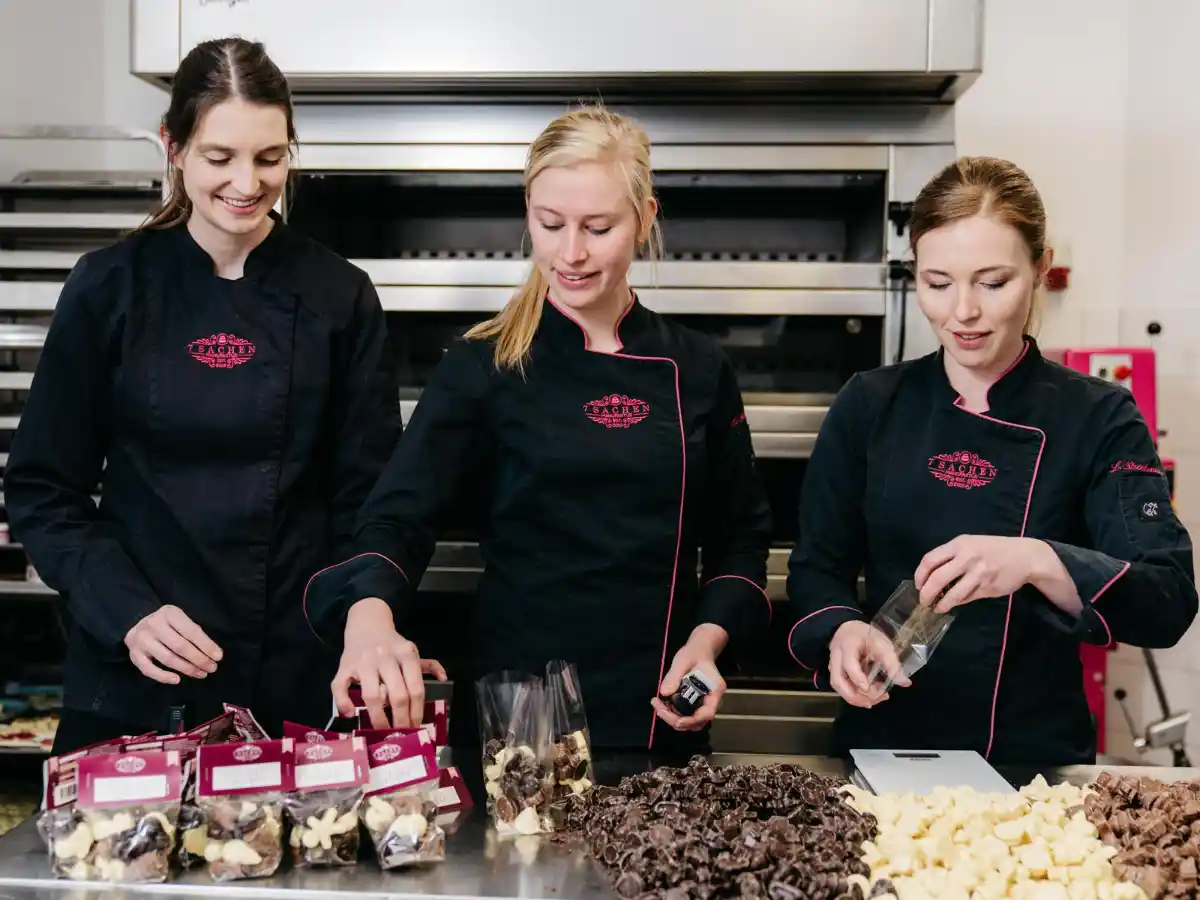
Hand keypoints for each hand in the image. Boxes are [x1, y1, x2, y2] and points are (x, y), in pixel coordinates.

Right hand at [124, 606, 222, 684]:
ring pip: (167, 659)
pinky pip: (149, 670)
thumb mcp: (180, 619)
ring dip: (187, 669)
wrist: (136, 622)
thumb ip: (193, 631)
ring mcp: (142, 640)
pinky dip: (163, 677)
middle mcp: (154, 625)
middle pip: (180, 647)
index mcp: (169, 613)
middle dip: (199, 659)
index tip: (218, 657)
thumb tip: (213, 652)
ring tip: (201, 674)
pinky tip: (177, 680)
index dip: (206, 646)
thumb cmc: (167, 623)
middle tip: (211, 668)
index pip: (192, 632)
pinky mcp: (134, 655)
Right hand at [333, 598, 435, 728]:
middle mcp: (385, 657)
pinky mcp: (344, 666)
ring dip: (379, 718)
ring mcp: (364, 662)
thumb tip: (443, 678)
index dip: (417, 712)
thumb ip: (428, 665)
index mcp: (406, 654)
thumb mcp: (411, 650)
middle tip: (401, 734)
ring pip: (372, 695)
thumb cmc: (391, 644)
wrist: (366, 623)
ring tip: (383, 731)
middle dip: (401, 719)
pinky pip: (340, 687)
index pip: (416, 688)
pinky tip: (351, 714)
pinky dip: (344, 703)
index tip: (416, 727)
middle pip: (397, 695)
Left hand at [651, 624, 726, 730]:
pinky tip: (661, 703)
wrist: (698, 652)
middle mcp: (711, 702)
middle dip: (676, 720)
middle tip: (659, 707)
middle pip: (696, 722)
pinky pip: (685, 715)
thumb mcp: (683, 660)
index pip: (707, 713)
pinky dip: (672, 713)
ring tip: (658, 704)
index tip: (676, 720)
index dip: (692, 720)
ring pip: (689, 722)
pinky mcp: (694, 705)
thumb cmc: (695, 654)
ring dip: (672, 717)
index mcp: (715, 691)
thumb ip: (674, 676)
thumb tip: (664, 692)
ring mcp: (703, 705)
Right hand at [828, 620, 909, 708]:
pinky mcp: (836, 672)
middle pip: (837, 680)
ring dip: (855, 698)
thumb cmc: (867, 635)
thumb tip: (905, 683)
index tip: (868, 688)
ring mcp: (833, 665)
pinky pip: (841, 687)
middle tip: (874, 699)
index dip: (858, 678)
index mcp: (847, 645)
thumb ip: (892, 663)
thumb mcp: (882, 644)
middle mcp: (836, 657)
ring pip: (838, 687)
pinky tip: (868, 696)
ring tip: (873, 701)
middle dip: (855, 695)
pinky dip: (854, 694)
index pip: (849, 664)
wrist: (850, 629)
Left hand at [915, 535, 1038, 611]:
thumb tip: (931, 576)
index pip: (929, 560)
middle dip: (926, 593)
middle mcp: (967, 558)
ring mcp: (978, 575)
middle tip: (923, 600)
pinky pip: (967, 598)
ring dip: (941, 604)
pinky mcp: (987, 588)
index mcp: (959, 544)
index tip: (918, 584)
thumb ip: (951, 556)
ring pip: (952, 594)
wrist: (1025, 556)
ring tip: (937, 607)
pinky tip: (954, 603)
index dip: (920, 575)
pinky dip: (959, 602)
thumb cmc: (993, 549)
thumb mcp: (970, 543)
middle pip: (937, 579)